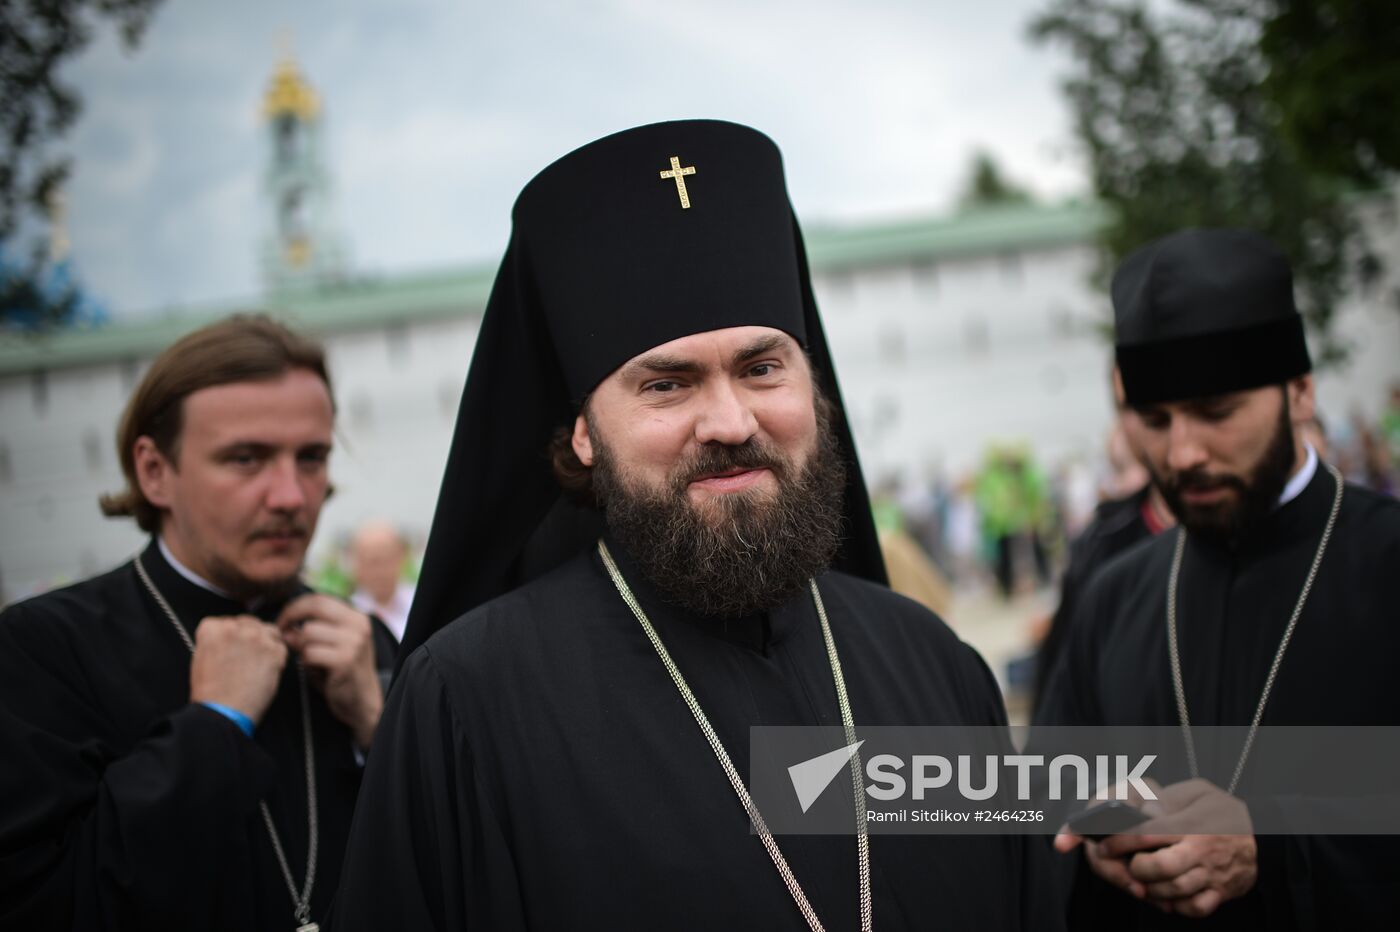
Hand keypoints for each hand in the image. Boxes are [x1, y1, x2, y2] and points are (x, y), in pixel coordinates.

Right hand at [190, 615, 288, 724]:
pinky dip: (277, 657)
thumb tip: (229, 635)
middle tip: (246, 657)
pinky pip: (281, 647)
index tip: (232, 648)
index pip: (227, 621)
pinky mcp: (274, 651)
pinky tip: (266, 671)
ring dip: (265, 642)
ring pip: (268, 630)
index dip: (232, 636)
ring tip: (257, 663)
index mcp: (211, 628)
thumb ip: (215, 640)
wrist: (222, 713)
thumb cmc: (210, 692)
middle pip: (249, 622)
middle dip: (249, 636)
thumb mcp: (201, 658)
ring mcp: (256, 638)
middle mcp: (235, 627)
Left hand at [278, 595, 382, 748]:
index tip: (283, 620)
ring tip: (306, 657)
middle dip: (291, 617)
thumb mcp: (331, 645)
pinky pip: (310, 653)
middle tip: (280, 631)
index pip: (320, 599)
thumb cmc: (341, 672)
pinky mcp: (345, 661)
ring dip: (299, 646)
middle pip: (315, 607)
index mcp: (356, 617)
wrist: (361, 701)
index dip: (296, 607)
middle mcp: (358, 626)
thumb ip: (313, 630)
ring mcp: (354, 642)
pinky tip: (312, 669)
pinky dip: (305, 661)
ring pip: (309, 632)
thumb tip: (285, 626)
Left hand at [1056, 778, 1256, 917]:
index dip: (1119, 841)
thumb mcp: (1196, 792)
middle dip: (1135, 868)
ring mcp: (1211, 874)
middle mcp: (1200, 850)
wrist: (1268, 834)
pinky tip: (1169, 895)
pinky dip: (1178, 906)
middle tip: (1128, 863)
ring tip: (1143, 880)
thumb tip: (1136, 808)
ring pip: (1173, 891)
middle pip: (1159, 867)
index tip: (1104, 844)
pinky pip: (1195, 908)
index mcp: (1189, 824)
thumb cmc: (1223, 810)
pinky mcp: (1220, 892)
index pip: (1146, 833)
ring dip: (1151, 889)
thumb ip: (1165, 798)